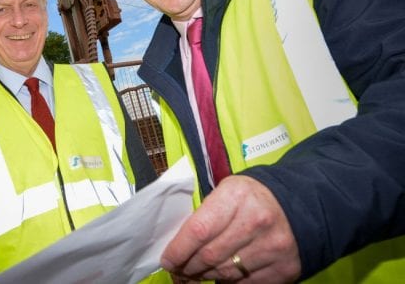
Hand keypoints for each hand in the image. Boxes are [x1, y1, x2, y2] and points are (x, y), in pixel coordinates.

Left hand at [161, 175, 300, 282]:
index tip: (168, 260)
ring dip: (206, 275)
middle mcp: (256, 221)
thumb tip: (178, 243)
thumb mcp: (227, 191)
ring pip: (225, 273)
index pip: (199, 230)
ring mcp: (272, 247)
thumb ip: (205, 213)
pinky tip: (221, 274)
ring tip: (198, 271)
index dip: (178, 250)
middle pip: (210, 255)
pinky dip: (228, 281)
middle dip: (189, 266)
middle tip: (180, 268)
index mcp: (237, 196)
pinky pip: (244, 283)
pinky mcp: (284, 268)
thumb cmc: (251, 198)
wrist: (298, 205)